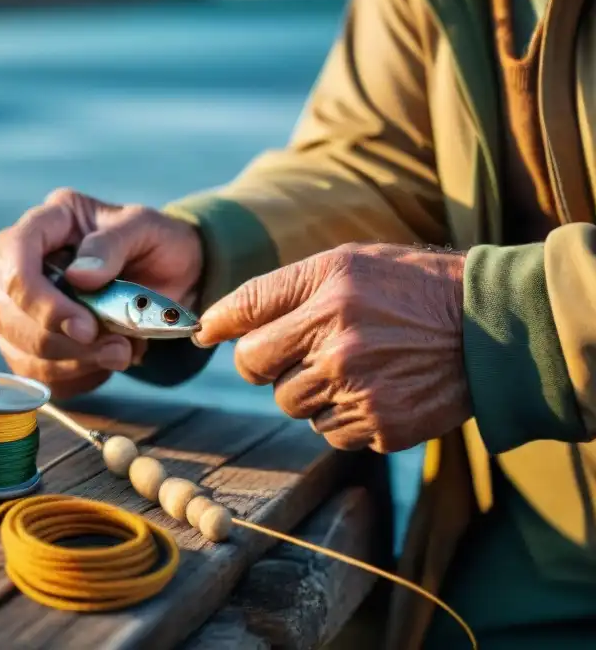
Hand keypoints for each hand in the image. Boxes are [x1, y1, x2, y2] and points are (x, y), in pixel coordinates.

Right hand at [0, 188, 203, 397]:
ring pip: (18, 348)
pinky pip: (33, 374)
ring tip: (121, 353)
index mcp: (46, 221)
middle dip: (63, 341)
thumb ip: (112, 245)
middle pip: (7, 312)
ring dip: (72, 363)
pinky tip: (103, 364)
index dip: (40, 299)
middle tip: (117, 348)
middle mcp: (15, 260)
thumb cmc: (153, 243)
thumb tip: (78, 277)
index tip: (86, 327)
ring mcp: (14, 303)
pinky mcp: (24, 340)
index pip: (13, 256)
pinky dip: (74, 378)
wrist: (171, 274)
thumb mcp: (146, 229)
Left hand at [193, 243, 469, 452]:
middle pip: (256, 368)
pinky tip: (372, 390)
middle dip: (268, 361)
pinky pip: (328, 432)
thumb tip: (214, 324)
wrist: (488, 328)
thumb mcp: (346, 263)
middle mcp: (337, 342)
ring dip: (307, 390)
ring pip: (290, 404)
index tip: (207, 331)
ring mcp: (359, 389)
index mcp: (327, 293)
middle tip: (302, 347)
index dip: (218, 325)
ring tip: (351, 365)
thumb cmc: (407, 286)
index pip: (243, 313)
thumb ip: (280, 289)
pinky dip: (341, 417)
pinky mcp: (380, 426)